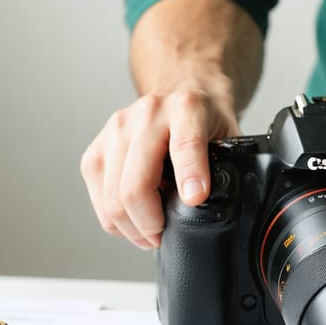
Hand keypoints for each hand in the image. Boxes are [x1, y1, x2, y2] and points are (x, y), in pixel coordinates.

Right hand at [80, 89, 238, 249]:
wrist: (181, 89)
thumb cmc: (205, 120)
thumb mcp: (228, 137)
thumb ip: (227, 167)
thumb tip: (209, 205)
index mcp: (186, 108)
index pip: (185, 145)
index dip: (189, 176)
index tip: (195, 199)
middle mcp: (147, 115)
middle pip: (135, 185)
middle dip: (151, 223)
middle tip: (164, 235)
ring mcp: (116, 130)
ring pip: (113, 198)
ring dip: (132, 227)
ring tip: (150, 233)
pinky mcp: (96, 149)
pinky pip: (99, 198)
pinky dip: (115, 219)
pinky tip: (134, 220)